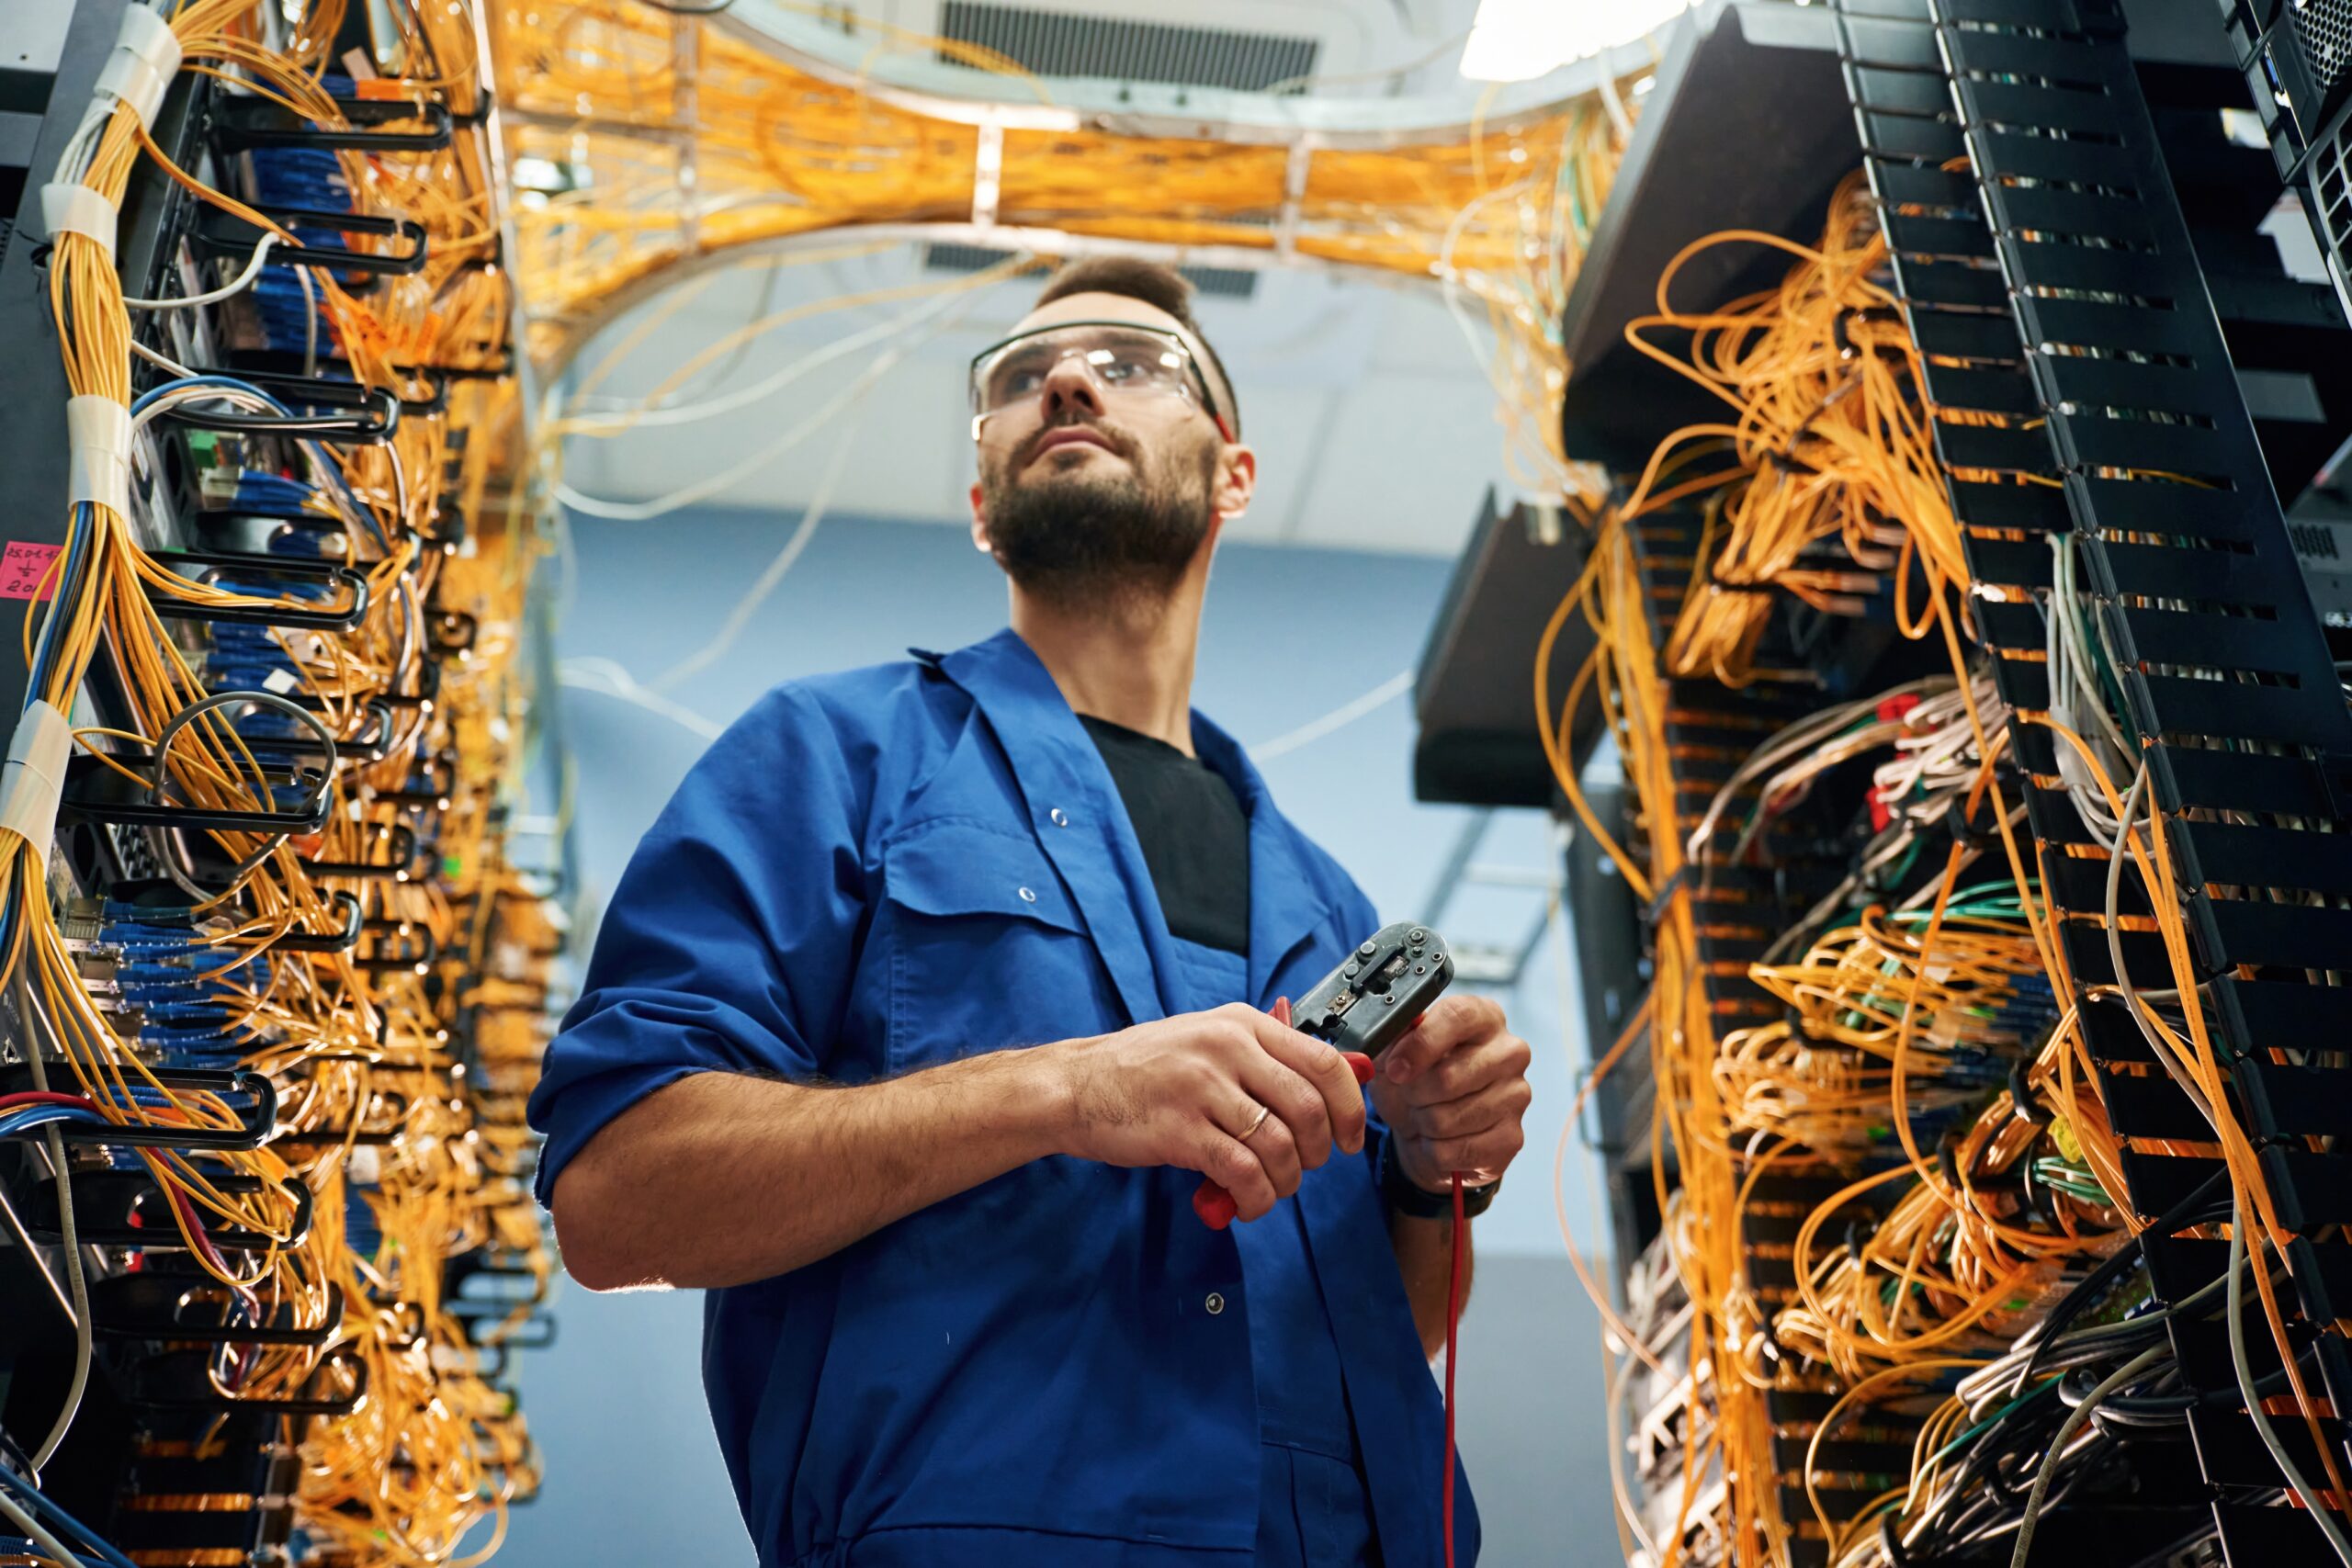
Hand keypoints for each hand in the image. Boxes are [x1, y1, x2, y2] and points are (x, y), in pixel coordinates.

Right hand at [1046, 1002, 1367, 1222]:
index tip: (1351, 1138)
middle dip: (1318, 1152)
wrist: (1077, 1086)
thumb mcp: (1210, 1040)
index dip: (1350, 1107)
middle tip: (1304, 1167)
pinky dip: (1256, 1197)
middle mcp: (1227, 1048)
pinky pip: (1242, 1171)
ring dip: (1286, 1181)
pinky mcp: (1181, 1129)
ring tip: (1270, 1188)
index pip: (1324, 1061)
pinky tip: (1246, 1203)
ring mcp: (1202, 1088)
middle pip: (1308, 1109)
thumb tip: (1345, 1075)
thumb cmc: (1146, 1068)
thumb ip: (1268, 1057)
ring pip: (1279, 1145)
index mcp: (1242, 1024)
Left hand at [1371, 994, 1530, 1194]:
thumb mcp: (1394, 1051)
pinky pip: (1456, 1150)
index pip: (1458, 1016)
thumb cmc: (1414, 1082)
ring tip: (1426, 1115)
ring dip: (1423, 1123)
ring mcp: (1517, 1095)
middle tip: (1410, 1096)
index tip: (1396, 1069)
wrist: (1424, 1131)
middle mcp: (1509, 1052)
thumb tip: (1395, 1028)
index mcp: (1484, 1017)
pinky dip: (1435, 1151)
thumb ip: (1394, 1034)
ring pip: (1447, 1119)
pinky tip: (1440, 1139)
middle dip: (1414, 1094)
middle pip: (1449, 1076)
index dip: (1420, 1045)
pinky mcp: (1512, 1136)